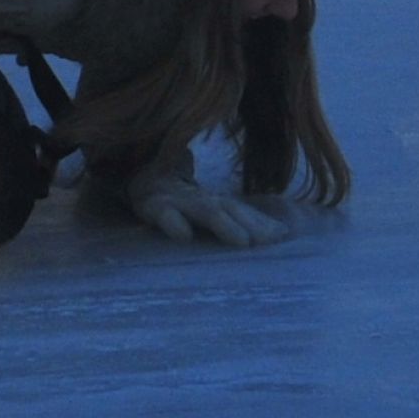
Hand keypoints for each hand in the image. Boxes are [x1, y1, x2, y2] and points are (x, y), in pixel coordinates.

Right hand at [126, 164, 289, 246]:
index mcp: (211, 201)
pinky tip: (183, 235)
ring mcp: (173, 200)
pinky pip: (162, 214)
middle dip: (248, 222)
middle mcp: (196, 198)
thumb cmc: (178, 202)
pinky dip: (172, 223)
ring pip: (202, 209)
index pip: (239, 210)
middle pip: (226, 208)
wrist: (134, 178)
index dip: (260, 222)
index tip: (283, 235)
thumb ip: (239, 219)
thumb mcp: (205, 208)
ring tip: (242, 240)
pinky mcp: (149, 206)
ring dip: (222, 223)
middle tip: (271, 240)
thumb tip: (284, 232)